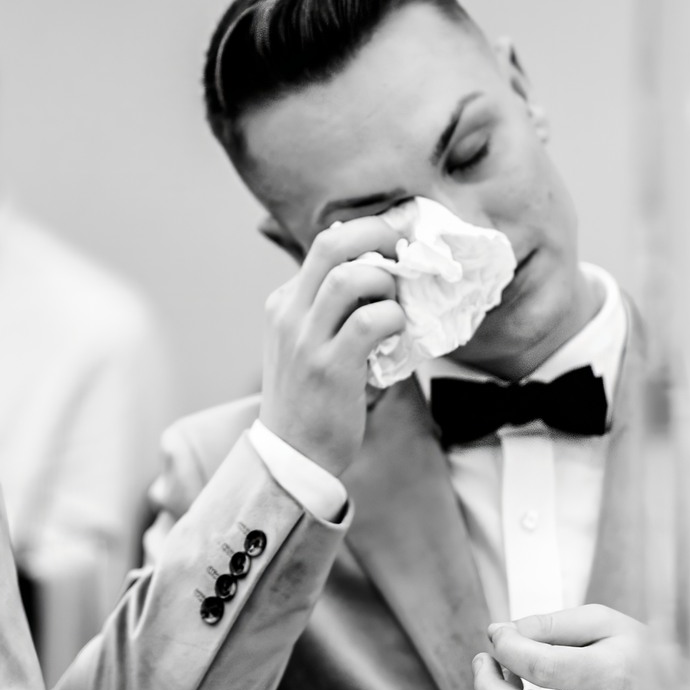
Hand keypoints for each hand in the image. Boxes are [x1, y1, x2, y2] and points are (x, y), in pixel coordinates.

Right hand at [257, 217, 406, 476]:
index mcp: (283, 304)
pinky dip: (393, 319)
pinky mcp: (329, 368)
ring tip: (396, 303)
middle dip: (377, 233)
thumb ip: (326, 310)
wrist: (292, 456)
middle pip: (330, 244)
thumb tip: (371, 270)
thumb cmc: (309, 399)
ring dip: (385, 281)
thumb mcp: (303, 344)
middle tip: (405, 246)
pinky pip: (368, 322)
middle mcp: (289, 314)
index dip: (366, 234)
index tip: (397, 239)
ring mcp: (305, 340)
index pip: (323, 246)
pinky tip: (397, 334)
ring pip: (349, 277)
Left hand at [472, 604, 689, 689]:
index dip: (506, 648)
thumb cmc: (640, 655)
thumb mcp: (605, 623)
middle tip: (482, 662)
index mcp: (612, 675)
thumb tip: (501, 632)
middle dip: (487, 687)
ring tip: (502, 682)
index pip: (540, 666)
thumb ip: (552, 623)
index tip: (498, 635)